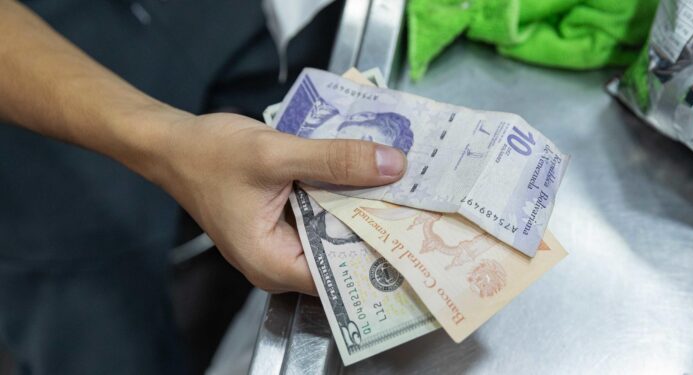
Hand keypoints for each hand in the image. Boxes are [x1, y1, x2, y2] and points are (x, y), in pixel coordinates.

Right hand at [152, 112, 406, 294]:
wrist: (174, 143)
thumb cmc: (210, 155)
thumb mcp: (276, 155)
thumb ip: (335, 161)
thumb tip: (393, 165)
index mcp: (274, 264)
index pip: (342, 274)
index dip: (379, 251)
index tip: (416, 229)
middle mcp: (280, 263)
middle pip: (342, 252)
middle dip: (377, 225)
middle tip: (420, 201)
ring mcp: (282, 243)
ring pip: (335, 231)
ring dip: (361, 206)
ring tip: (403, 184)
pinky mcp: (284, 222)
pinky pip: (323, 215)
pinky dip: (342, 195)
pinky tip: (368, 174)